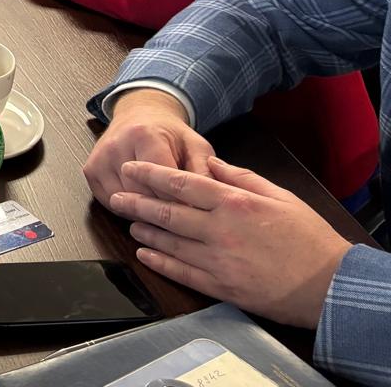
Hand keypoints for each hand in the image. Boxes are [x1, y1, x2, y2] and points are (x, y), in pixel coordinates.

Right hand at [83, 88, 211, 204]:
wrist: (139, 115)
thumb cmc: (170, 134)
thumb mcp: (196, 145)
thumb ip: (204, 171)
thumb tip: (209, 201)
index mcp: (144, 135)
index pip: (161, 182)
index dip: (181, 202)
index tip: (197, 214)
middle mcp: (115, 146)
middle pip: (141, 195)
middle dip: (164, 211)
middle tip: (183, 220)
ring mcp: (99, 159)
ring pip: (124, 202)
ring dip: (144, 213)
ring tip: (163, 212)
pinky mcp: (90, 171)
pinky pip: (109, 203)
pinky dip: (127, 210)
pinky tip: (142, 204)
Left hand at [109, 157, 350, 328]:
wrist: (332, 284)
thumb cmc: (309, 238)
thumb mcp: (279, 195)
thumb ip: (240, 176)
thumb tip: (210, 162)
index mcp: (234, 202)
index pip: (181, 183)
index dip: (151, 174)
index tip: (131, 168)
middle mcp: (220, 229)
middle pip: (167, 211)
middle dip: (137, 201)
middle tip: (116, 195)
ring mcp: (218, 260)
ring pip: (169, 241)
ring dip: (145, 229)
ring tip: (128, 220)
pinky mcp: (222, 287)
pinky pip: (182, 272)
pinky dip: (159, 261)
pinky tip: (144, 253)